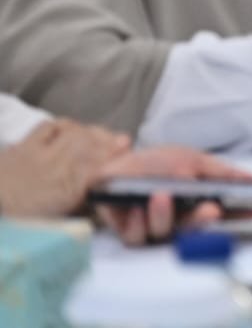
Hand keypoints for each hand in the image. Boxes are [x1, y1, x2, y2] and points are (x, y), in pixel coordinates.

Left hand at [0, 118, 127, 218]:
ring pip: (75, 133)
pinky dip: (66, 125)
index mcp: (66, 190)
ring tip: (104, 135)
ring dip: (93, 132)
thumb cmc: (23, 222)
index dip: (118, 160)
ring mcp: (39, 153)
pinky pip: (49, 126)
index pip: (100, 168)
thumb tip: (103, 198)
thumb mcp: (56, 224)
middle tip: (124, 143)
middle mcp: (56, 167)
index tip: (131, 158)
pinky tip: (73, 129)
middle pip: (91, 146)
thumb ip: (81, 208)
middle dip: (110, 143)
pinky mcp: (23, 146)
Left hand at [93, 146, 251, 245]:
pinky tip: (136, 210)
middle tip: (211, 210)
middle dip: (202, 220)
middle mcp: (180, 218)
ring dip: (164, 216)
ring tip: (161, 197)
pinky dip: (138, 223)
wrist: (111, 165)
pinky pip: (138, 237)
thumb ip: (220, 172)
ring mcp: (156, 227)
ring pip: (166, 232)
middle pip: (196, 227)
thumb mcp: (191, 159)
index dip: (240, 213)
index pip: (224, 211)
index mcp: (198, 201)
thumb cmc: (153, 164)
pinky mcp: (131, 234)